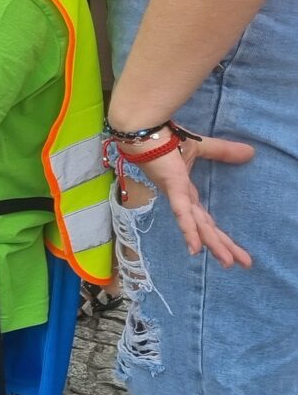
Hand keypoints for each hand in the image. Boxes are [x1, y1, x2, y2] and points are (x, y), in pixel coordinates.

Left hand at [126, 133, 255, 267]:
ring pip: (197, 225)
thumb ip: (223, 152)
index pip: (205, 220)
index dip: (220, 236)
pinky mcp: (173, 188)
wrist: (144, 130)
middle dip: (223, 246)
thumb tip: (250, 152)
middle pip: (205, 228)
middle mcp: (181, 200)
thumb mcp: (201, 148)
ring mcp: (176, 195)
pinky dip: (189, 229)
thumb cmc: (165, 139)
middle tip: (241, 264)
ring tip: (226, 262)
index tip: (235, 252)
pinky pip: (183, 212)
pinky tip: (195, 248)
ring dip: (212, 243)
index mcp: (185, 194)